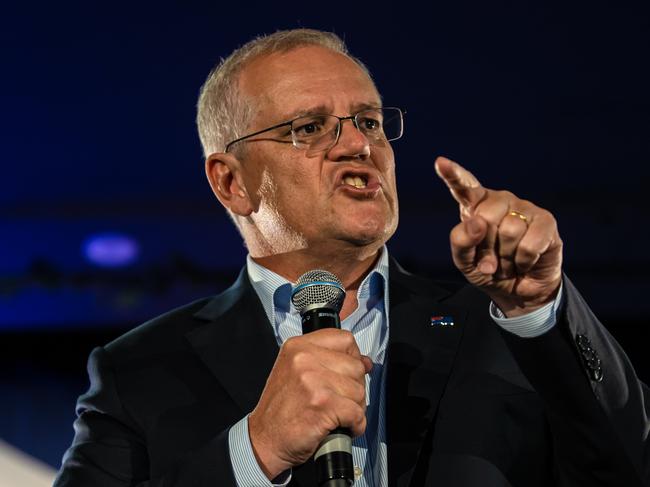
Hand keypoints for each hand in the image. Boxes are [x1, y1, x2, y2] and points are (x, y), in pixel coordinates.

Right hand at [248, 328, 372, 478]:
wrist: (265, 439)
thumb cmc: (280, 409)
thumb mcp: (297, 372)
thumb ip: (329, 361)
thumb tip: (365, 361)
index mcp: (298, 346)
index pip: (345, 339)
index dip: (352, 357)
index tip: (347, 372)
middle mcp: (304, 359)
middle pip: (356, 366)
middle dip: (354, 387)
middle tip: (338, 400)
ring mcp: (313, 380)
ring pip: (359, 390)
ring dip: (354, 408)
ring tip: (336, 414)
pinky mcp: (322, 404)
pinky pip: (357, 413)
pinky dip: (355, 425)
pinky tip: (341, 426)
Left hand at [435, 156, 562, 316]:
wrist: (519, 290)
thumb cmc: (489, 270)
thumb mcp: (465, 261)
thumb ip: (461, 241)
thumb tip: (477, 222)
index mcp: (476, 205)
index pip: (463, 186)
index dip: (452, 174)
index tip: (440, 163)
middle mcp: (501, 201)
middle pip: (486, 217)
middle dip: (486, 247)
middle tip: (491, 260)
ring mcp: (524, 207)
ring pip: (509, 230)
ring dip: (506, 257)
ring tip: (509, 261)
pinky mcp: (546, 220)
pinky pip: (529, 244)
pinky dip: (523, 261)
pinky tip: (525, 262)